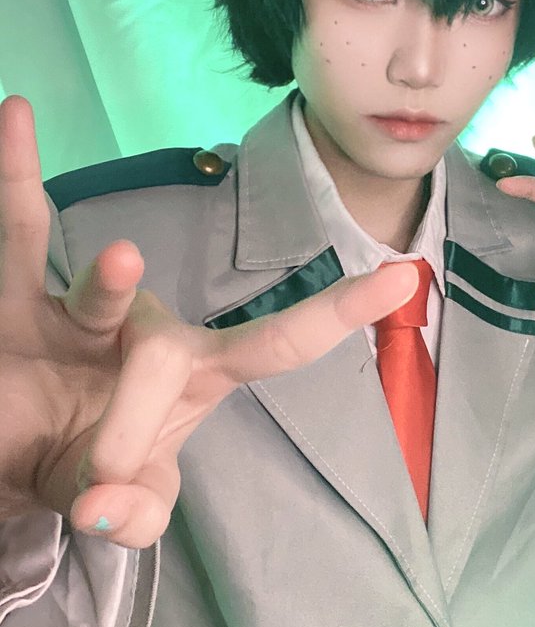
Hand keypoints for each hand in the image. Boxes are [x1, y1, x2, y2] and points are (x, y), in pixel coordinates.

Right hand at [0, 96, 419, 548]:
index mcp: (197, 375)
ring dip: (104, 291)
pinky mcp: (17, 296)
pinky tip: (19, 113)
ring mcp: (84, 307)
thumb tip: (104, 509)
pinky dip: (17, 174)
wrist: (10, 449)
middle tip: (96, 488)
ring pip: (101, 292)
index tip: (404, 276)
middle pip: (165, 351)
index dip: (337, 313)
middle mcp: (149, 328)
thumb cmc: (85, 465)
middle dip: (129, 428)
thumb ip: (138, 513)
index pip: (279, 342)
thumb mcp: (127, 502)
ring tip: (119, 264)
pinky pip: (19, 227)